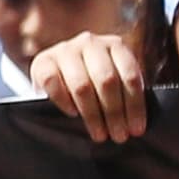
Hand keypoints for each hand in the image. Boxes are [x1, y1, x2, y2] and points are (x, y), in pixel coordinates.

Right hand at [30, 30, 150, 142]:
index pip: (130, 76)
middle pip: (107, 81)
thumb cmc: (90, 81)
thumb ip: (124, 91)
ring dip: (92, 114)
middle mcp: (91, 43)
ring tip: (99, 134)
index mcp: (115, 45)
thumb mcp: (112, 79)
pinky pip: (53, 83)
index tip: (136, 129)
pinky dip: (64, 101)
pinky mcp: (42, 61)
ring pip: (82, 85)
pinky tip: (72, 114)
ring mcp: (65, 50)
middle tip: (118, 135)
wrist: (55, 72)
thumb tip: (135, 125)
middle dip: (114, 113)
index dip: (135, 106)